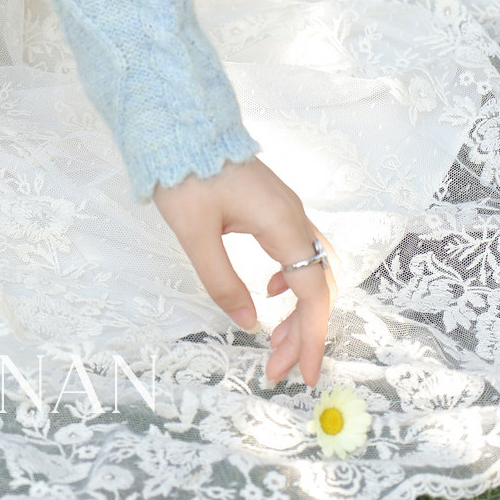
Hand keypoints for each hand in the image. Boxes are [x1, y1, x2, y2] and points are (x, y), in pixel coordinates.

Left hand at [153, 157, 333, 385]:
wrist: (181, 125)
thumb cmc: (185, 173)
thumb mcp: (195, 233)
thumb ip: (222, 281)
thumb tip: (249, 323)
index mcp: (282, 223)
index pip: (311, 293)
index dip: (311, 337)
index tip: (303, 375)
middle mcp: (294, 216)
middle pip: (318, 284)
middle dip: (304, 330)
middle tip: (278, 366)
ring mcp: (287, 209)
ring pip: (311, 268)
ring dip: (300, 309)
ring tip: (276, 340)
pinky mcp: (274, 207)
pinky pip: (299, 250)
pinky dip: (292, 281)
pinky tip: (269, 290)